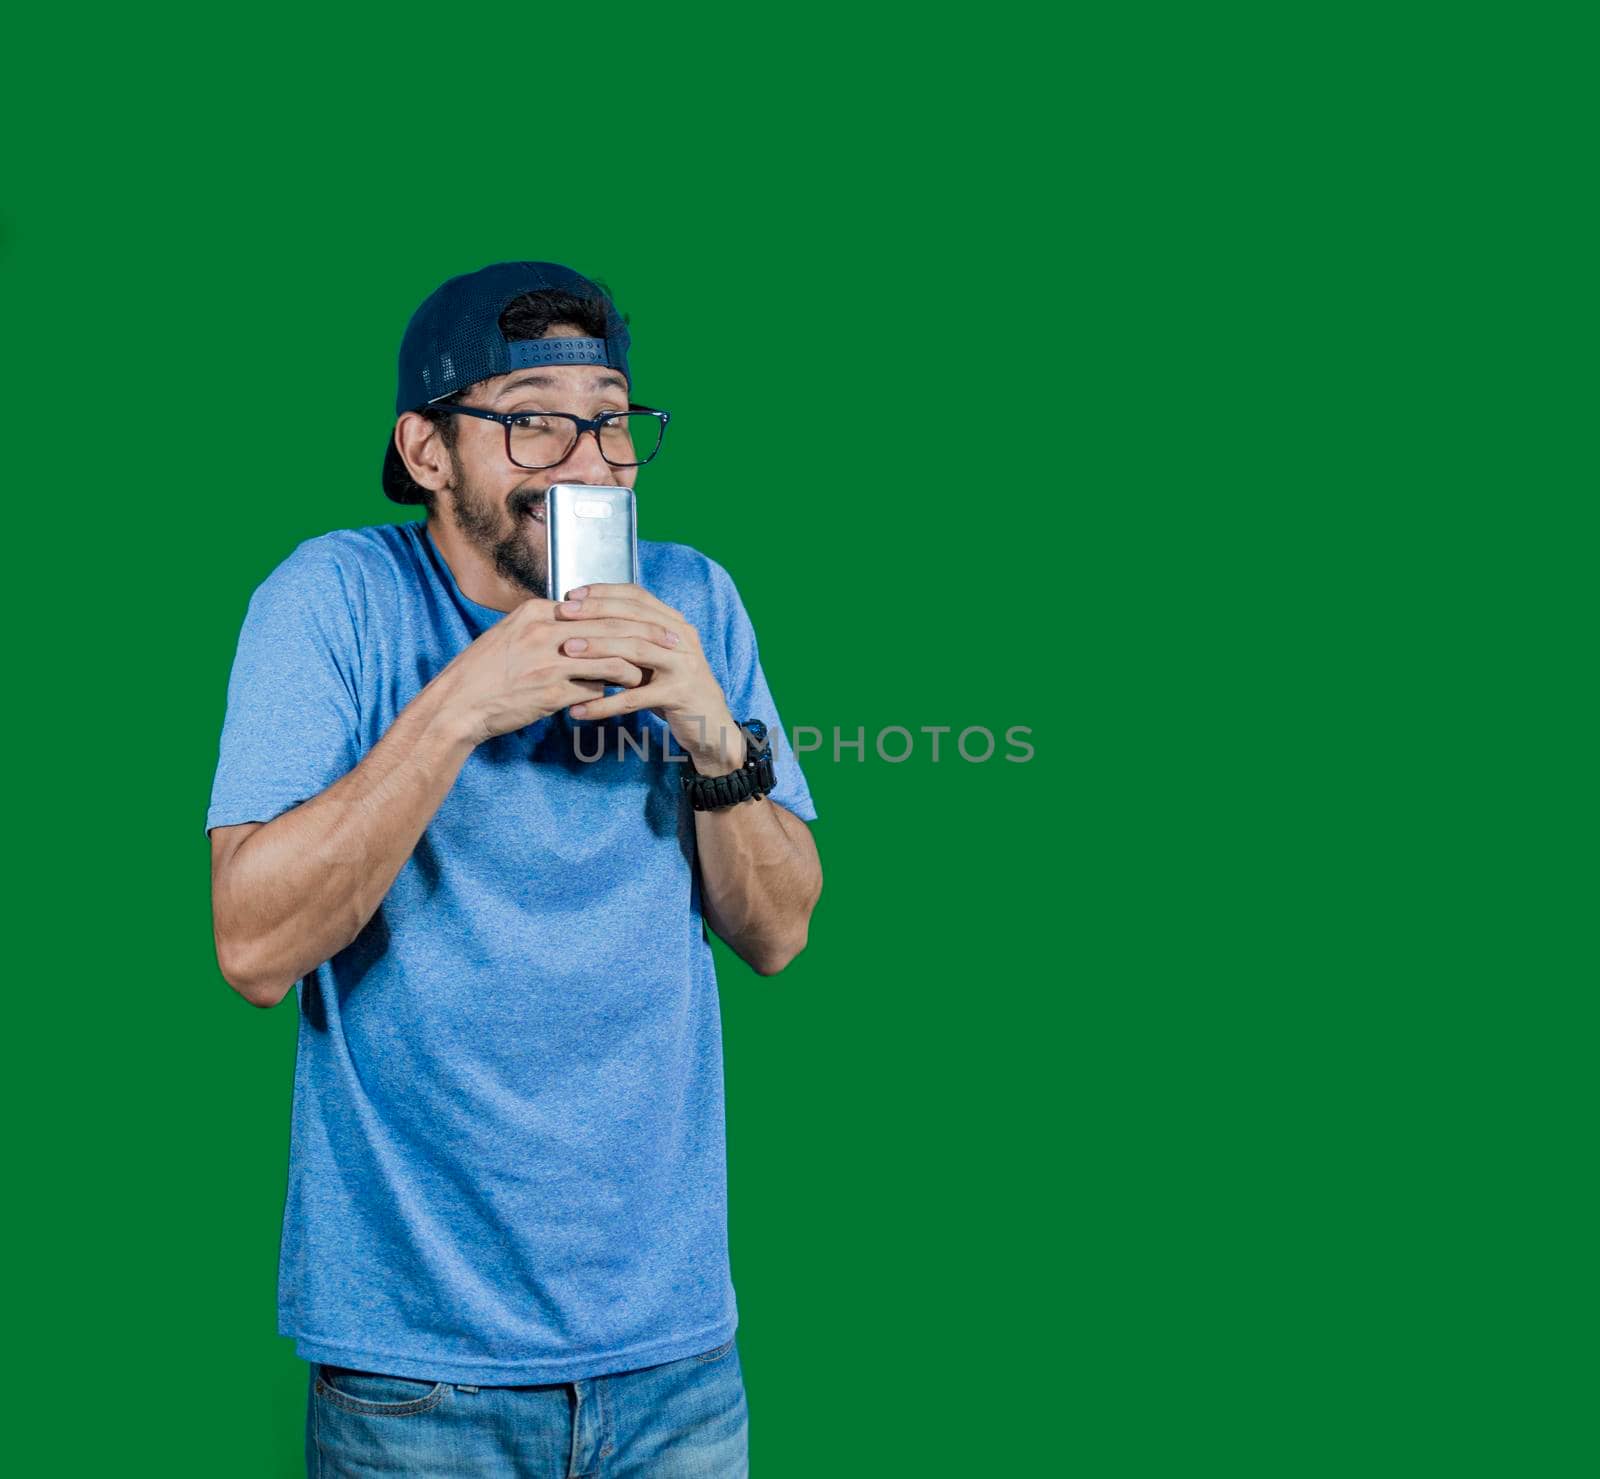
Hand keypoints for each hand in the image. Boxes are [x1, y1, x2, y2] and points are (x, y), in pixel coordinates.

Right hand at [438, 595, 679, 746]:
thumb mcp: (514, 636)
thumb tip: (584, 630)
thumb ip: (547, 628)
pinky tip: (624, 697)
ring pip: (610, 657)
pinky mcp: (551, 691)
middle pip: (611, 627)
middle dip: (648, 635)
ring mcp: (548, 660)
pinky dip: (612, 692)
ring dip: (635, 668)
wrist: (457, 705)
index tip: (654, 620)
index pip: (596, 606)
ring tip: (650, 676)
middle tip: (673, 643)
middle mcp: (544, 630)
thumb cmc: (485, 673)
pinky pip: (595, 687)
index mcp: (537, 611)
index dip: (629, 614)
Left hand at [554, 583, 743, 773]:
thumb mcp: (657, 656)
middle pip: (633, 618)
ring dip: (598, 648)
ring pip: (636, 650)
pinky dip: (605, 704)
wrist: (711, 724)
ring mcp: (683, 666)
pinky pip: (635, 698)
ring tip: (566, 651)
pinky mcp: (679, 695)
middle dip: (594, 614)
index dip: (604, 592)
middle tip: (561, 616)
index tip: (571, 596)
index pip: (637, 596)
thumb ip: (632, 637)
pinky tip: (579, 710)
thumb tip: (585, 621)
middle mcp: (682, 638)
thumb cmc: (673, 688)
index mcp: (674, 623)